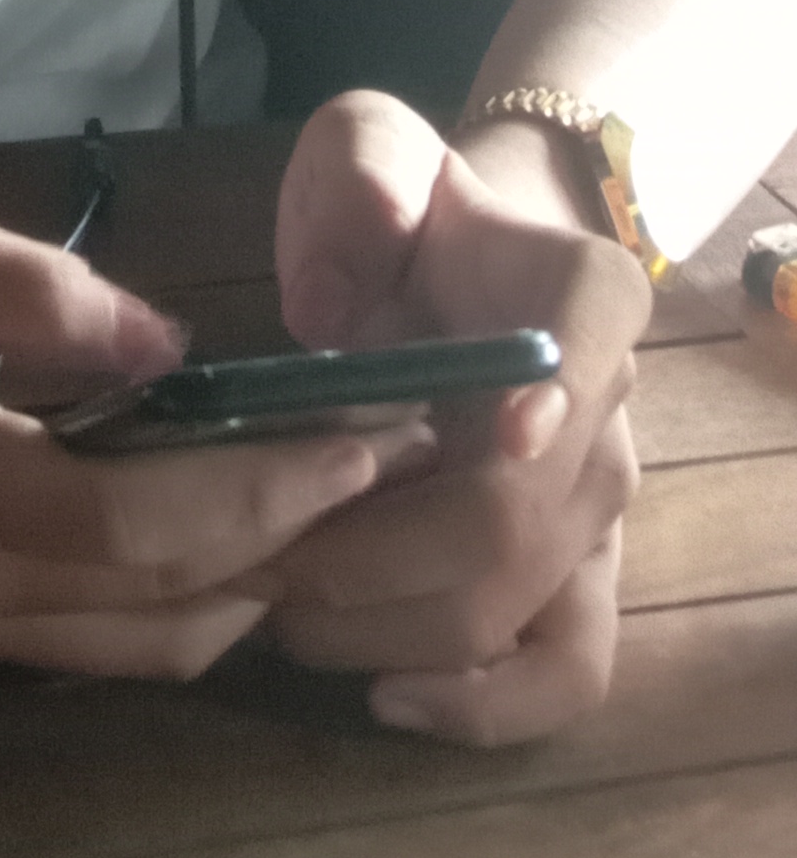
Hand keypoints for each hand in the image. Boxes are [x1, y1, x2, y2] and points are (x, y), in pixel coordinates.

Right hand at [0, 174, 383, 674]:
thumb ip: (27, 286)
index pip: (129, 525)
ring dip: (256, 583)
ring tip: (351, 499)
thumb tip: (170, 345)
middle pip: (159, 601)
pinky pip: (93, 647)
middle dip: (298, 537)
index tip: (368, 430)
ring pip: (140, 647)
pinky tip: (244, 533)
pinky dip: (186, 600)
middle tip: (407, 463)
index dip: (262, 489)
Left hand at [256, 90, 649, 742]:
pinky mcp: (572, 583)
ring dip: (377, 630)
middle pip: (505, 525)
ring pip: (508, 613)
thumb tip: (338, 302)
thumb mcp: (368, 148)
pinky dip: (482, 709)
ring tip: (275, 604)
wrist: (457, 260)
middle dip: (361, 556)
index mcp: (587, 298)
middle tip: (249, 548)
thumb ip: (362, 178)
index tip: (458, 440)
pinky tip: (385, 696)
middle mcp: (609, 417)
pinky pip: (562, 677)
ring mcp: (596, 514)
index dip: (525, 416)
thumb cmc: (406, 209)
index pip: (583, 355)